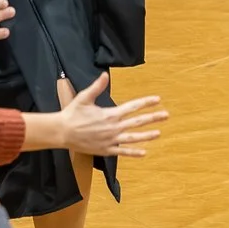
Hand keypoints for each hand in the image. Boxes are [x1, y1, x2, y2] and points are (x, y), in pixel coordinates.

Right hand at [45, 74, 165, 159]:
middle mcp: (113, 128)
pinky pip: (123, 152)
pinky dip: (133, 152)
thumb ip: (97, 87)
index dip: (146, 102)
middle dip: (153, 118)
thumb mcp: (84, 97)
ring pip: (133, 138)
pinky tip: (144, 153)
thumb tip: (105, 75)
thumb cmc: (72, 113)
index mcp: (110, 114)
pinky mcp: (106, 150)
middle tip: (166, 115)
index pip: (133, 107)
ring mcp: (111, 140)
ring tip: (158, 133)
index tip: (158, 100)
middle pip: (137, 122)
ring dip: (147, 135)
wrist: (62, 132)